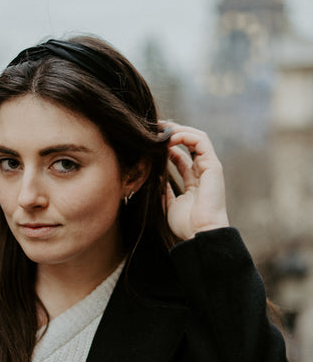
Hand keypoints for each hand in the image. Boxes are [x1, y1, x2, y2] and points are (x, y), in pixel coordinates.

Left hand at [161, 122, 228, 240]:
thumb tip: (154, 176)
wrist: (201, 233)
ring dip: (178, 130)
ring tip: (161, 130)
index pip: (180, 156)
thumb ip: (164, 189)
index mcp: (193, 181)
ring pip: (196, 137)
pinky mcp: (213, 166)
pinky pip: (201, 141)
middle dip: (171, 132)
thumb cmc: (187, 224)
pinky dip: (185, 135)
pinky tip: (170, 138)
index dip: (165, 146)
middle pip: (188, 143)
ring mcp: (209, 168)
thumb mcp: (169, 204)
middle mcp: (202, 172)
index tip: (150, 140)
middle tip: (154, 128)